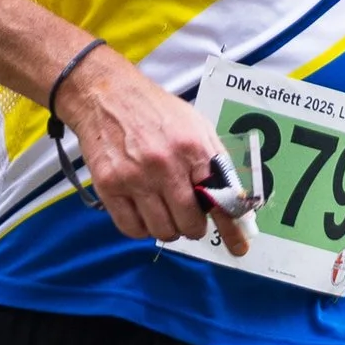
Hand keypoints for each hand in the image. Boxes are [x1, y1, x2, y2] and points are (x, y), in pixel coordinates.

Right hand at [57, 46, 249, 254]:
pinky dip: (142, 229)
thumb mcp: (196, 125)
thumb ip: (214, 161)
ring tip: (164, 210)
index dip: (231, 229)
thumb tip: (232, 198)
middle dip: (193, 227)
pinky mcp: (109, 187)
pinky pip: (132, 229)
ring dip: (168, 228)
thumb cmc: (156, 112)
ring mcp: (135, 178)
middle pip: (190, 224)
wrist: (106, 96)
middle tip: (188, 218)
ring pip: (162, 231)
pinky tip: (144, 212)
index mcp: (193, 148)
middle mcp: (165, 165)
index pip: (220, 198)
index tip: (239, 248)